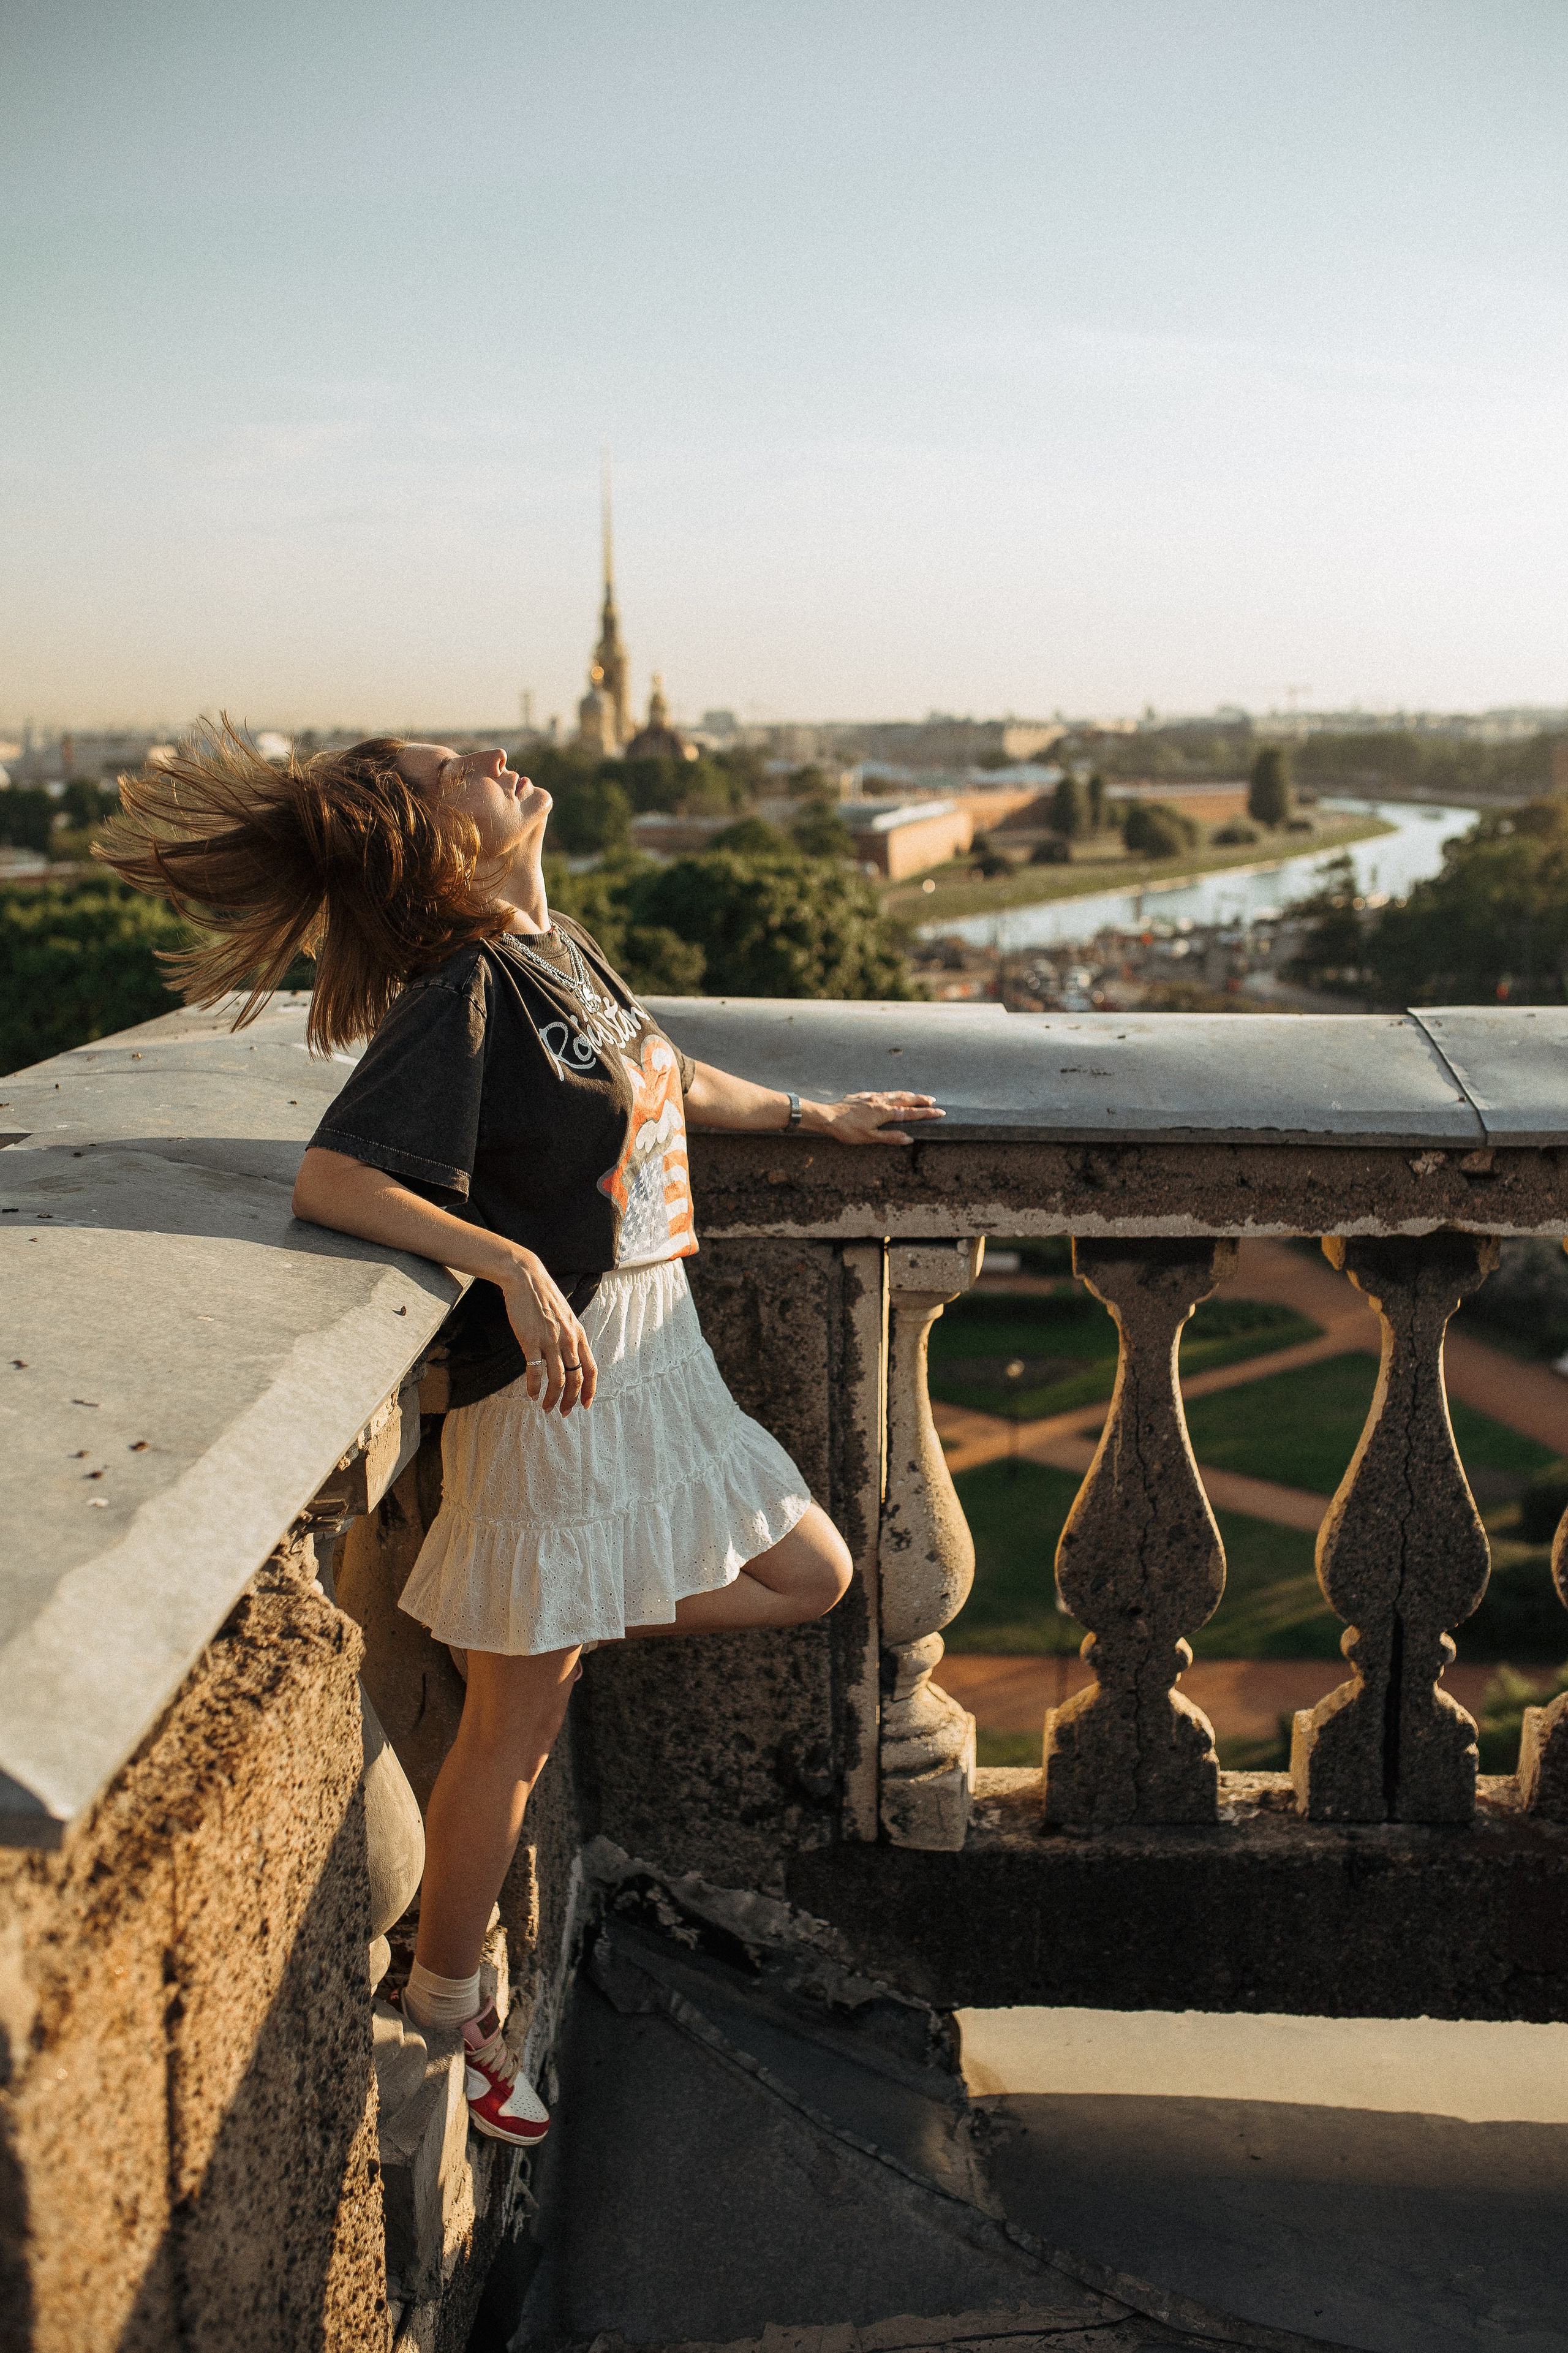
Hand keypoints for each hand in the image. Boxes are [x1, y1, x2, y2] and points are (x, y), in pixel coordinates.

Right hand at [499, 1253, 598, 1413]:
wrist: (526, 1278)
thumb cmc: (544, 1297)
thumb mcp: (565, 1316)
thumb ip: (569, 1337)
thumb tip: (568, 1358)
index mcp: (578, 1334)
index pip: (591, 1369)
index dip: (590, 1390)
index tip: (586, 1405)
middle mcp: (568, 1339)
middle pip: (575, 1378)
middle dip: (570, 1400)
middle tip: (562, 1412)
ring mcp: (550, 1340)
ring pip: (557, 1379)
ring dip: (552, 1398)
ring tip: (546, 1407)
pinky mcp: (531, 1340)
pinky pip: (536, 1371)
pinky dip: (534, 1386)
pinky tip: (532, 1394)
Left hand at [810, 1091, 945, 1145]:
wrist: (826, 1116)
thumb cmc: (847, 1130)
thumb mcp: (870, 1138)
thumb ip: (890, 1137)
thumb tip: (909, 1138)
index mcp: (884, 1113)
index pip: (910, 1113)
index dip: (926, 1113)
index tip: (940, 1112)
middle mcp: (880, 1102)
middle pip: (905, 1099)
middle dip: (920, 1100)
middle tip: (933, 1101)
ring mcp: (870, 1097)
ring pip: (893, 1094)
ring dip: (907, 1094)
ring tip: (916, 1095)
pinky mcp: (861, 1096)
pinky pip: (881, 1093)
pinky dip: (891, 1093)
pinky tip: (889, 1094)